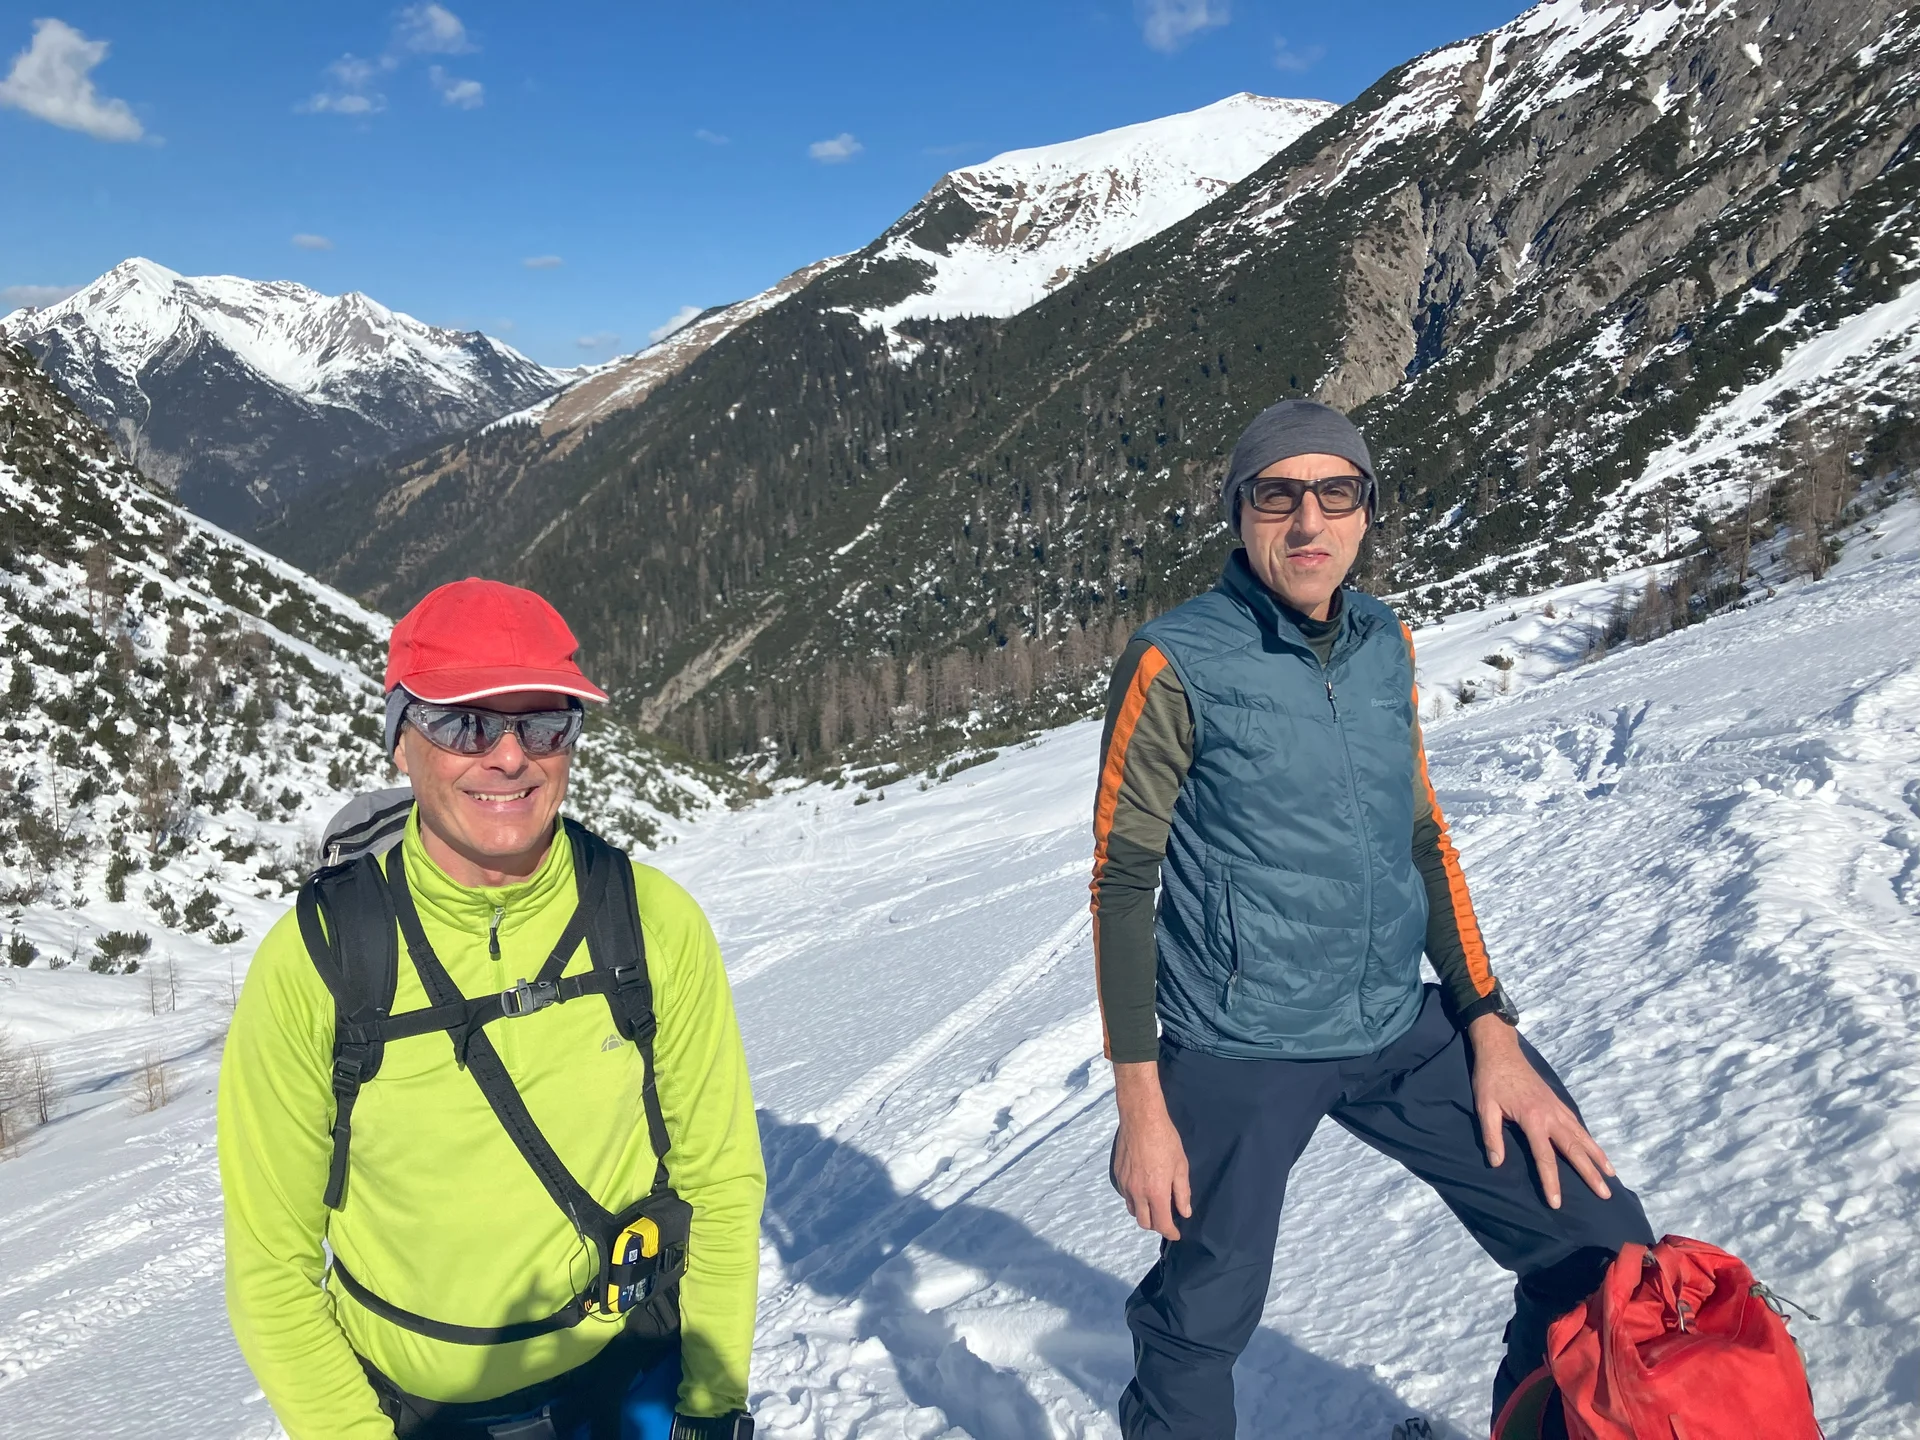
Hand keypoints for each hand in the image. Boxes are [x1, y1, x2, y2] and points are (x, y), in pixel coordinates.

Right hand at [1112, 1061, 1191, 1240]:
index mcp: (1156, 1192)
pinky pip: (1126, 1195)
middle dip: (1156, 1225)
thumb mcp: (1181, 1166)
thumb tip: (1184, 1212)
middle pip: (1144, 1222)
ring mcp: (1125, 1184)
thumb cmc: (1165, 1140)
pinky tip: (1143, 1189)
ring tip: (1154, 1204)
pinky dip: (1135, 1199)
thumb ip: (1182, 1193)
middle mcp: (1138, 1192)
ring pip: (1133, 1210)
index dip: (1170, 1232)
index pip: (1161, 1224)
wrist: (1141, 1119)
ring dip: (1144, 1213)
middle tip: (1166, 1219)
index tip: (1176, 1233)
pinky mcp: (1118, 1175)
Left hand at [1468, 1015, 1614, 1208]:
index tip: (1556, 1203)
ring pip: (1582, 1137)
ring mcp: (1557, 1108)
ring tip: (1611, 1175)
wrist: (1501, 1051)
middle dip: (1590, 1173)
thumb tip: (1496, 1164)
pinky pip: (1578, 1125)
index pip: (1545, 1158)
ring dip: (1597, 1157)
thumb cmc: (1490, 1079)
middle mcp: (1551, 1116)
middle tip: (1605, 1194)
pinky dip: (1590, 1140)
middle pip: (1574, 1150)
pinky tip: (1595, 1150)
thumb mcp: (1485, 1107)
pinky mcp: (1558, 1102)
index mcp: (1533, 1120)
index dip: (1551, 1182)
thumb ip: (1491, 1136)